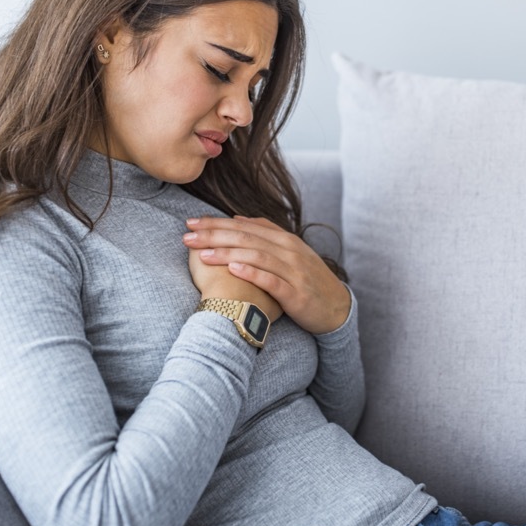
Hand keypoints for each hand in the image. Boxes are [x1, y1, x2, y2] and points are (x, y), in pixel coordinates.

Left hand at [183, 216, 350, 334]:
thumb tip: (237, 218)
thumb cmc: (307, 279)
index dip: (216, 223)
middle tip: (188, 235)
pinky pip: (272, 281)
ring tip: (203, 253)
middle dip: (214, 235)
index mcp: (284, 239)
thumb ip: (265, 233)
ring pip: (256, 256)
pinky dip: (252, 273)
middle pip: (246, 238)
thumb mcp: (289, 252)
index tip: (191, 223)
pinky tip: (233, 270)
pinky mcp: (296, 293)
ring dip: (228, 253)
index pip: (244, 226)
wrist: (337, 307)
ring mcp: (293, 271)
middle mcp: (289, 251)